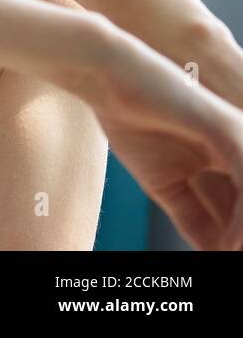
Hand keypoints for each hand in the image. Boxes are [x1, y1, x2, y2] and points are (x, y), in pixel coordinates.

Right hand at [88, 27, 242, 250]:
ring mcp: (242, 137)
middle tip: (226, 261)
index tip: (222, 258)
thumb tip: (212, 249)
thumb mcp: (165, 181)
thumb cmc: (131, 118)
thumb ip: (193, 214)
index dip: (234, 237)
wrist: (109, 76)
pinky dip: (239, 224)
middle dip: (239, 238)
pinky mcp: (232, 131)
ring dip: (242, 236)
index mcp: (233, 155)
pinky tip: (226, 246)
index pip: (241, 205)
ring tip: (227, 259)